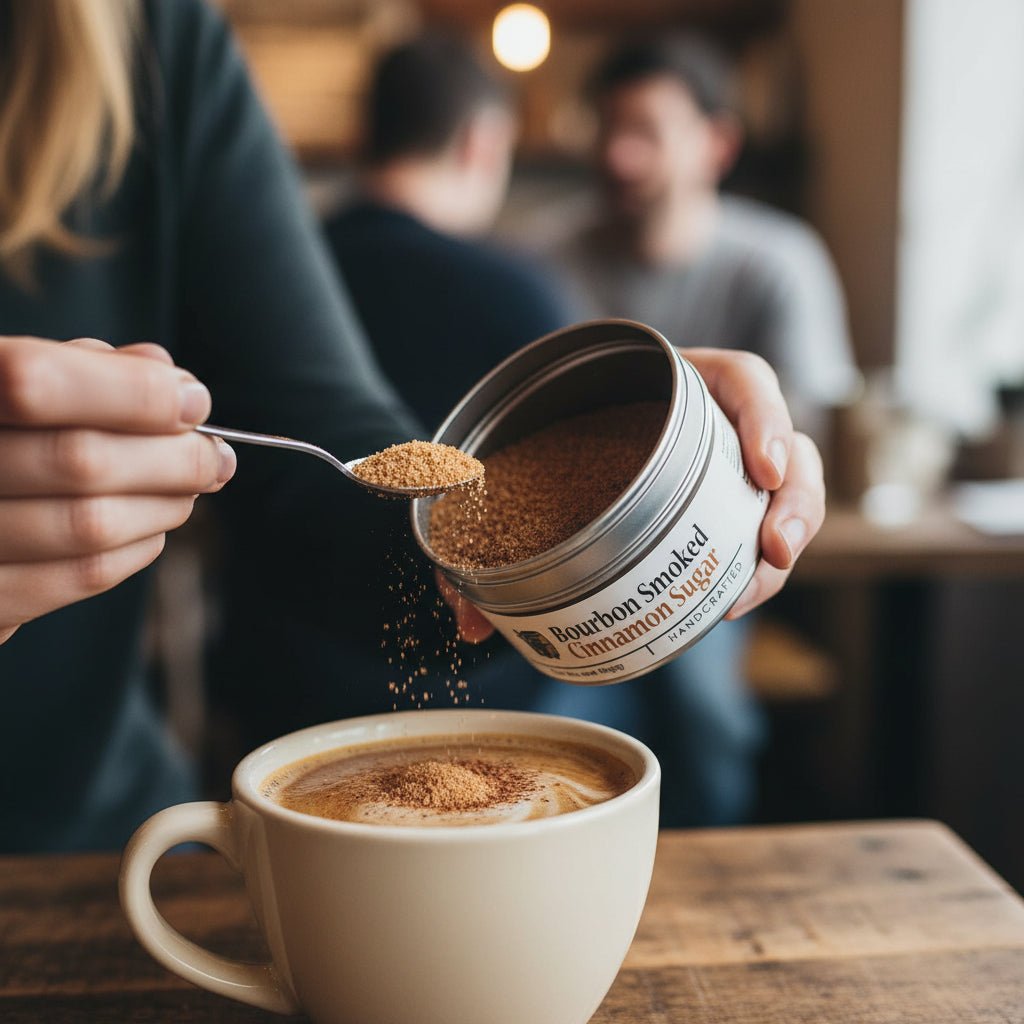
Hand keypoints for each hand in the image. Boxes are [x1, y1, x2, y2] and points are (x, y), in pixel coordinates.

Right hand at [0, 336, 235, 643]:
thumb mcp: (12, 380)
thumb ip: (83, 369)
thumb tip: (167, 375)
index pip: (36, 382)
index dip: (133, 393)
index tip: (194, 402)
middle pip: (80, 461)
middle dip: (172, 457)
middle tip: (216, 456)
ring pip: (89, 526)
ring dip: (164, 505)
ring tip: (190, 489)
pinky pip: (79, 578)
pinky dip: (137, 547)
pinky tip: (150, 527)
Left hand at [439, 348, 825, 640]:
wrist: (533, 438)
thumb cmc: (527, 440)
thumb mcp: (512, 462)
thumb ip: (485, 525)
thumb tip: (470, 621)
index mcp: (670, 382)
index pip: (741, 379)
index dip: (764, 418)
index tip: (764, 470)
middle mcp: (708, 422)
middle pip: (784, 450)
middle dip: (795, 502)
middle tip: (775, 549)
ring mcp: (722, 468)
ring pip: (783, 499)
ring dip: (785, 545)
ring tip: (747, 593)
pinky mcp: (720, 508)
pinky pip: (755, 534)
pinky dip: (752, 569)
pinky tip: (729, 602)